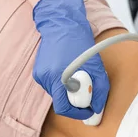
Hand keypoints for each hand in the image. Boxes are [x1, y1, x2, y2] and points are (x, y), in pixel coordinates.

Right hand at [33, 0, 108, 119]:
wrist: (62, 22)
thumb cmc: (80, 42)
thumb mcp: (97, 66)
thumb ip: (99, 89)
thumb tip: (97, 107)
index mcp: (59, 78)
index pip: (64, 108)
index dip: (78, 113)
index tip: (89, 110)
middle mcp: (46, 79)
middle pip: (61, 101)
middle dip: (76, 99)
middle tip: (88, 90)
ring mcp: (40, 75)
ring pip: (58, 93)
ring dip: (69, 89)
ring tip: (79, 72)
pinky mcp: (38, 71)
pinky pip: (53, 84)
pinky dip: (62, 81)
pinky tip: (68, 67)